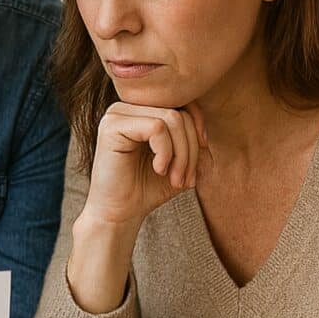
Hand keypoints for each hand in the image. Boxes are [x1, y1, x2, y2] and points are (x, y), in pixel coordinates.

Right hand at [82, 101, 207, 228]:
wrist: (120, 213)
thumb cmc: (147, 188)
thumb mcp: (180, 161)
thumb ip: (193, 140)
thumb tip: (207, 129)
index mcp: (141, 110)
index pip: (182, 104)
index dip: (198, 131)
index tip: (196, 163)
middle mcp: (127, 106)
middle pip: (179, 113)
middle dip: (191, 150)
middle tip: (185, 180)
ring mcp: (117, 114)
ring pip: (171, 119)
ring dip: (182, 154)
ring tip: (175, 179)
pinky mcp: (112, 126)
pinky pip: (156, 127)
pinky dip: (165, 152)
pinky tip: (158, 169)